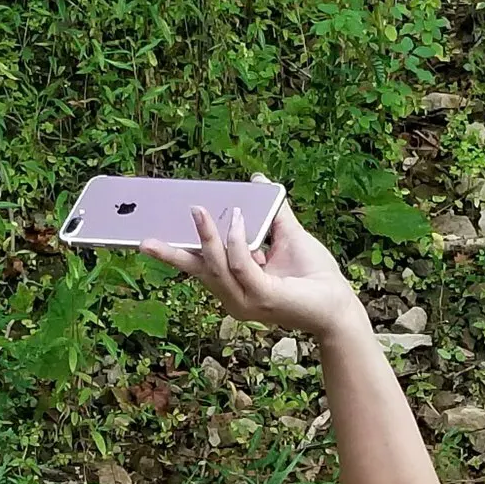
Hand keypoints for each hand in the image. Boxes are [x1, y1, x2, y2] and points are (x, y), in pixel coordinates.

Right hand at [140, 175, 366, 339]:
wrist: (338, 302)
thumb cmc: (315, 275)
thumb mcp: (288, 235)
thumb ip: (271, 210)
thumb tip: (259, 180)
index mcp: (235, 284)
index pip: (200, 268)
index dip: (176, 254)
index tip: (148, 241)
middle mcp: (235, 297)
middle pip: (197, 271)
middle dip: (173, 253)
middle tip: (146, 238)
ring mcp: (247, 301)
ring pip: (216, 267)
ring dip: (206, 238)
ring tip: (198, 210)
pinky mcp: (264, 298)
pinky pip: (241, 265)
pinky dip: (237, 242)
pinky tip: (238, 220)